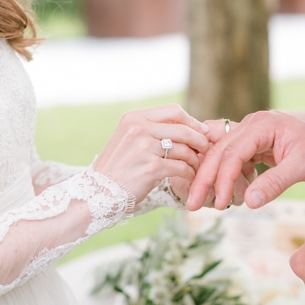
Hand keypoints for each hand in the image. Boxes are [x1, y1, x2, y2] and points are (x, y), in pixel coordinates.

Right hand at [94, 104, 208, 202]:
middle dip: (200, 140)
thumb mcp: (128, 139)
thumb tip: (187, 126)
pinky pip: (182, 167)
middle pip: (183, 129)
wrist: (98, 193)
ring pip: (185, 149)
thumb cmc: (117, 168)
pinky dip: (189, 173)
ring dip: (195, 160)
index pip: (174, 111)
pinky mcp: (151, 168)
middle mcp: (139, 128)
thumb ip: (152, 129)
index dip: (192, 121)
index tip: (202, 131)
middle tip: (206, 150)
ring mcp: (144, 148)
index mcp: (134, 118)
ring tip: (197, 167)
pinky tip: (189, 177)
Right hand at [185, 109, 304, 210]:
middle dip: (204, 179)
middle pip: (218, 152)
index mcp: (261, 125)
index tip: (220, 203)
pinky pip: (234, 159)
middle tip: (192, 204)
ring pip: (222, 156)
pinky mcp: (254, 143)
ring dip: (216, 179)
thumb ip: (274, 183)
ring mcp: (250, 133)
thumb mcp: (302, 166)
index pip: (231, 153)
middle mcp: (250, 125)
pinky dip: (232, 177)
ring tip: (214, 203)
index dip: (222, 179)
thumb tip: (250, 203)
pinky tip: (238, 194)